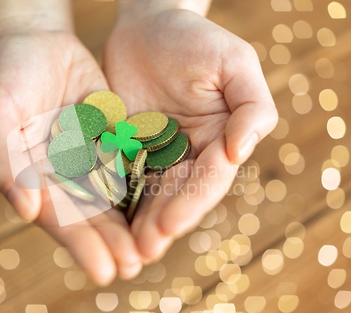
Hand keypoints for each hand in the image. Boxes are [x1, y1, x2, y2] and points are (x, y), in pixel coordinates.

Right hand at [0, 28, 141, 284]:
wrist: (37, 41)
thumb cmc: (7, 74)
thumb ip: (3, 159)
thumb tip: (26, 211)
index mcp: (32, 177)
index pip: (58, 216)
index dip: (80, 244)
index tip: (103, 271)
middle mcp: (63, 174)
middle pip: (91, 213)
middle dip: (112, 242)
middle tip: (135, 267)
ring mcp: (90, 157)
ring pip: (115, 194)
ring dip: (133, 222)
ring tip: (154, 248)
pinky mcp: (113, 138)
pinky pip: (132, 162)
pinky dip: (147, 182)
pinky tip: (167, 203)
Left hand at [103, 8, 277, 261]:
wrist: (147, 23)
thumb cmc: (196, 38)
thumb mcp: (234, 63)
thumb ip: (251, 108)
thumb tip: (239, 154)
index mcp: (218, 142)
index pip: (208, 181)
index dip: (191, 205)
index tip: (170, 226)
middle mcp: (187, 155)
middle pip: (175, 196)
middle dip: (160, 224)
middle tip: (141, 251)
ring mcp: (153, 154)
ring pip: (146, 194)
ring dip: (135, 223)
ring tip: (122, 249)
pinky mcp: (123, 147)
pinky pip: (117, 175)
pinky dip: (111, 198)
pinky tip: (98, 218)